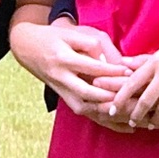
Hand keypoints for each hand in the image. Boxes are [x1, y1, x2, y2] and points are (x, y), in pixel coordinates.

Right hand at [10, 21, 132, 116]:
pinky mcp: (63, 98)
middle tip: (130, 97)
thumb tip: (112, 62)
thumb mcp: (73, 33)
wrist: (27, 48)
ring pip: (83, 107)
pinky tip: (120, 124)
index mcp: (62, 57)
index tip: (129, 72)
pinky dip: (101, 119)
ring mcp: (60, 90)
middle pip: (86, 92)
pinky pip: (82, 112)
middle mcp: (60, 77)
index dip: (111, 70)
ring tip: (127, 114)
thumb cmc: (55, 37)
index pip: (91, 67)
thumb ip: (93, 44)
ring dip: (104, 112)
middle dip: (109, 96)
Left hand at [111, 24, 158, 127]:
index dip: (120, 99)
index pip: (132, 83)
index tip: (112, 109)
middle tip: (131, 121)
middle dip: (136, 114)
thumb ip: (142, 61)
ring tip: (149, 123)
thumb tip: (121, 65)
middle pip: (146, 100)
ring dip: (154, 119)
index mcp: (155, 61)